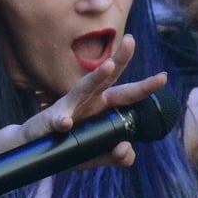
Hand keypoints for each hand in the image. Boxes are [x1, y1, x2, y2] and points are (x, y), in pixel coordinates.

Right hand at [19, 33, 169, 166]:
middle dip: (119, 59)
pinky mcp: (50, 120)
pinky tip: (66, 123)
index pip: (127, 94)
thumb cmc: (68, 147)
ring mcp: (68, 107)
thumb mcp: (96, 156)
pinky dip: (61, 121)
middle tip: (131, 41)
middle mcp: (88, 102)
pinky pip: (57, 119)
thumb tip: (127, 150)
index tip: (163, 76)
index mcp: (102, 107)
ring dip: (95, 77)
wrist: (33, 149)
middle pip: (107, 79)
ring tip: (107, 66)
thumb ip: (117, 156)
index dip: (144, 87)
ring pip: (83, 88)